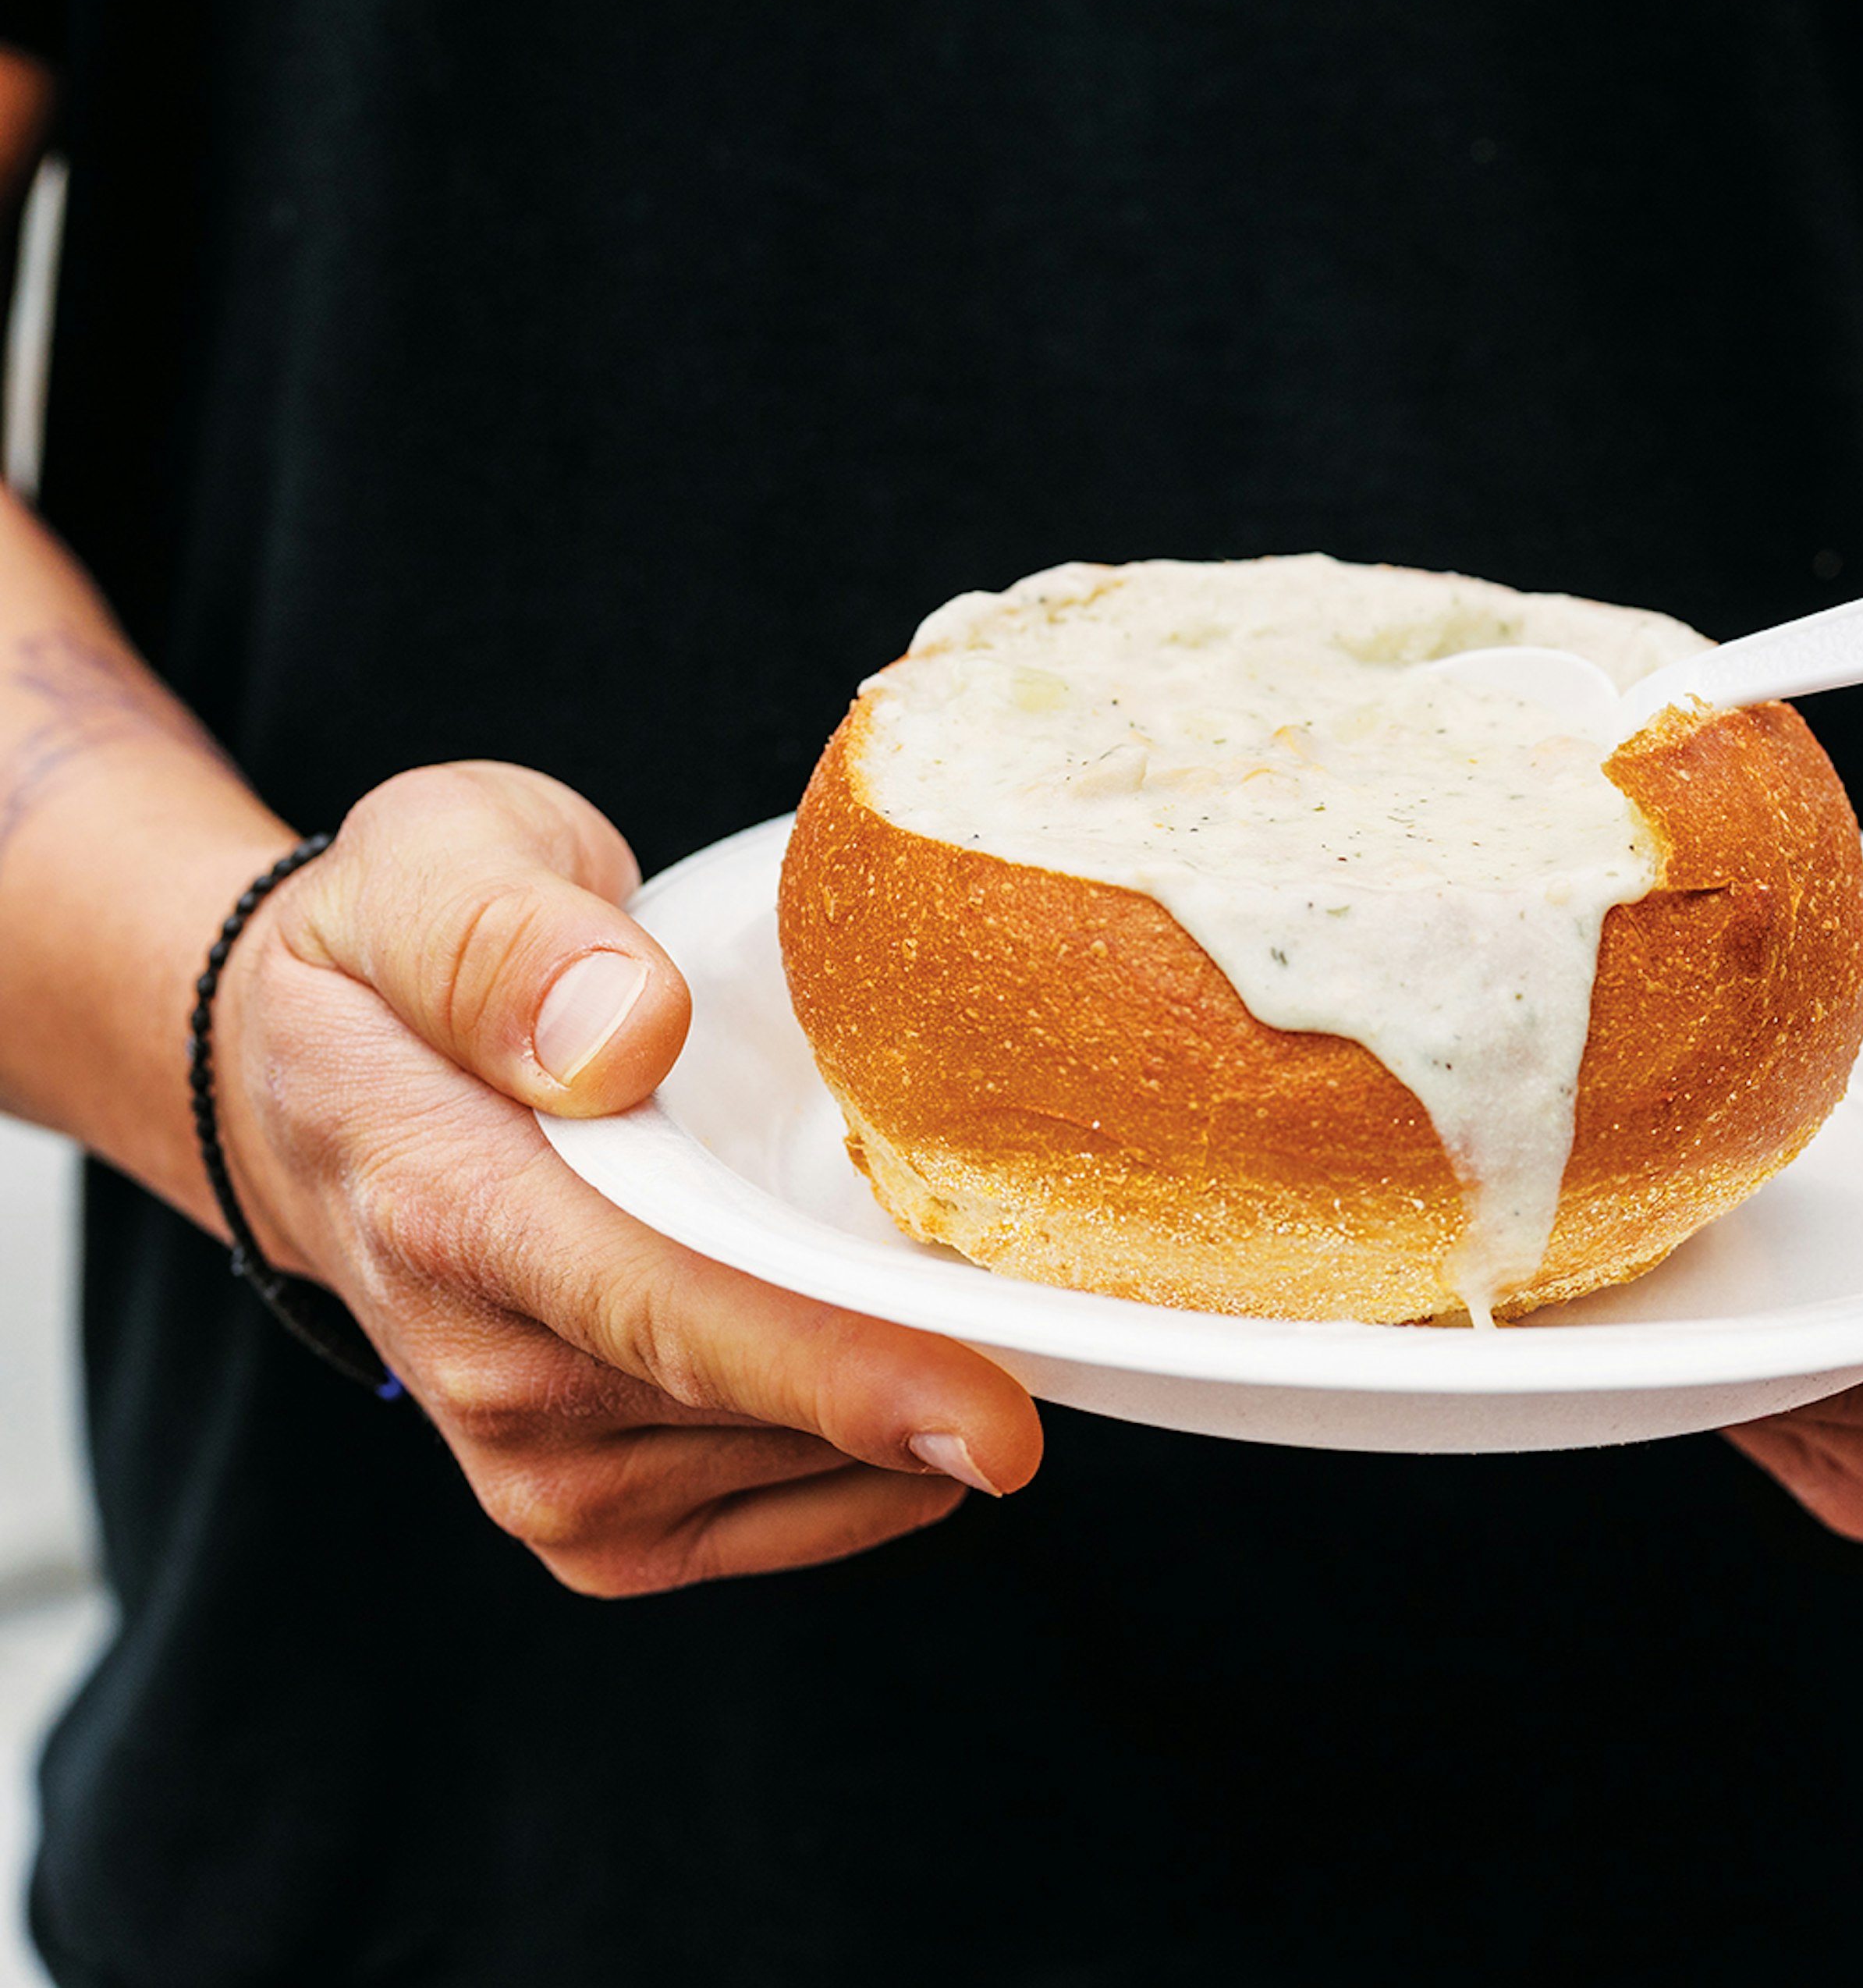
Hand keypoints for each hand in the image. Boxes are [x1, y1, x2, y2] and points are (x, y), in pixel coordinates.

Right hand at [214, 762, 1043, 1594]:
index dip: (848, 1379)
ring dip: (909, 1376)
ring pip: (818, 1465)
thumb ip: (507, 937)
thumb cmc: (395, 967)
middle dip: (934, 1348)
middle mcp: (497, 1375)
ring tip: (890, 1238)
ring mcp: (545, 1470)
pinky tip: (881, 1336)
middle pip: (781, 1404)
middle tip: (1031, 1242)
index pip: (673, 1318)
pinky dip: (884, 1442)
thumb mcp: (427, 864)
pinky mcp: (601, 1523)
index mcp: (458, 1212)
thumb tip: (628, 1036)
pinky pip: (810, 1511)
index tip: (1003, 1429)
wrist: (306, 1093)